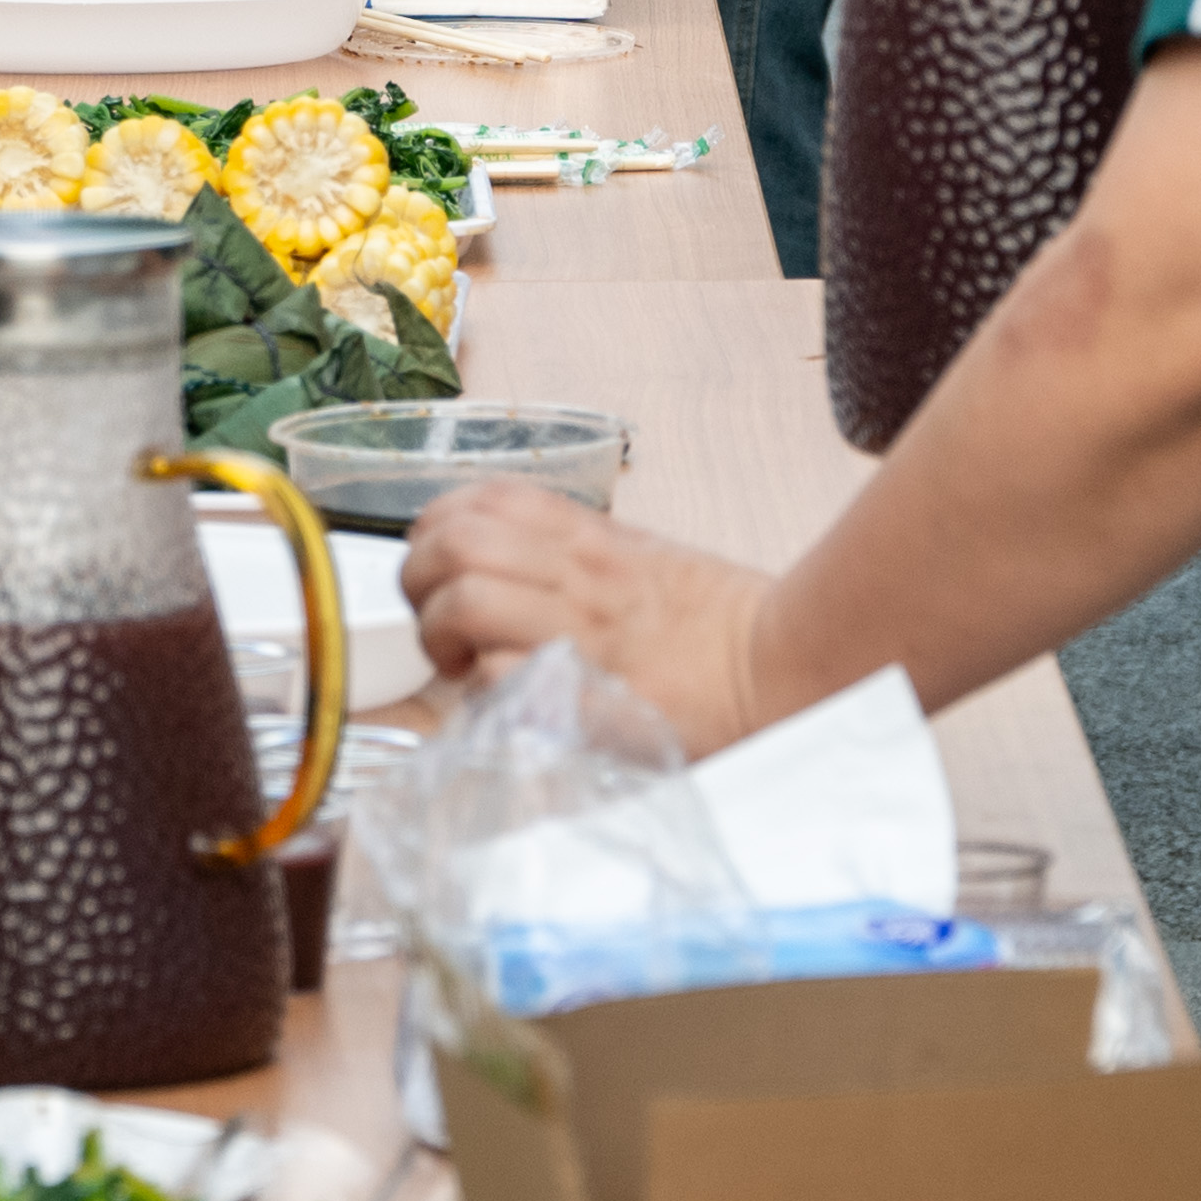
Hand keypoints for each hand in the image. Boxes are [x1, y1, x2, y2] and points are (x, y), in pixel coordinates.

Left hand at [399, 486, 771, 745]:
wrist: (780, 667)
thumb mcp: (643, 561)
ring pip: (464, 599)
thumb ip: (576, 559)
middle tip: (440, 622)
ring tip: (463, 663)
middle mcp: (577, 573)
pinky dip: (483, 691)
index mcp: (589, 537)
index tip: (441, 569)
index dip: (436, 529)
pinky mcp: (586, 692)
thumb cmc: (716, 626)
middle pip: (453, 541)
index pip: (480, 498)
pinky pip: (498, 678)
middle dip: (420, 582)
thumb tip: (502, 572)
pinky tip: (504, 701)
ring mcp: (580, 630)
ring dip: (441, 636)